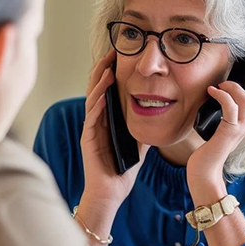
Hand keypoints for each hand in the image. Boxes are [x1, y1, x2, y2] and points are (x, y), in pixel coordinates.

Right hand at [79, 49, 148, 217]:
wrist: (110, 193)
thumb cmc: (122, 172)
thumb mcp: (138, 146)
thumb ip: (142, 130)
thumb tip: (156, 116)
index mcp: (107, 122)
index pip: (108, 92)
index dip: (111, 73)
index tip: (119, 57)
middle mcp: (96, 122)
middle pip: (97, 89)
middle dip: (103, 69)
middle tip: (112, 51)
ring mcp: (91, 129)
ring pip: (93, 99)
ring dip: (99, 81)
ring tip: (107, 65)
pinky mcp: (88, 139)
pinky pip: (92, 116)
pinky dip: (98, 101)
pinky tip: (104, 91)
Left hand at [186, 44, 244, 196]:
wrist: (204, 172)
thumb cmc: (207, 148)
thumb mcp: (216, 123)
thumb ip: (220, 109)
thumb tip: (213, 88)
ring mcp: (242, 127)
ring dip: (231, 85)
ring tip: (217, 86)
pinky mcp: (230, 132)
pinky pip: (231, 107)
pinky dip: (222, 95)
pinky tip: (212, 91)